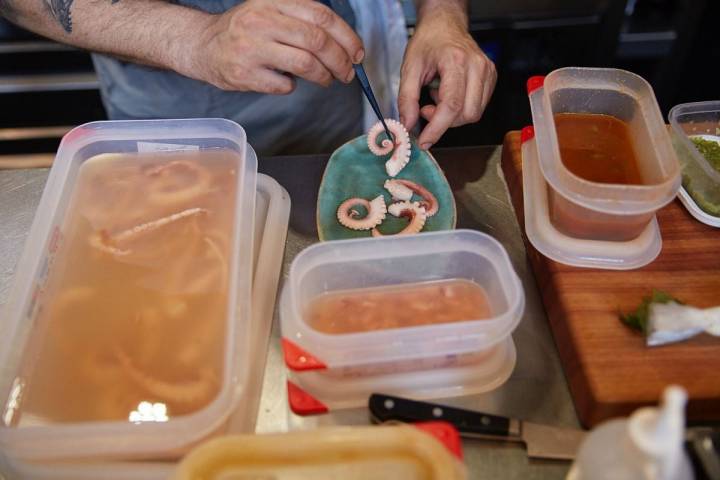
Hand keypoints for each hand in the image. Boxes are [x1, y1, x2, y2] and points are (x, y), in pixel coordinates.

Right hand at [193, 0, 363, 93]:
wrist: (202, 45)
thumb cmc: (246, 31)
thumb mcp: (272, 11)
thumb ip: (304, 21)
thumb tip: (346, 47)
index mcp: (273, 1)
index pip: (322, 16)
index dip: (347, 37)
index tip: (358, 54)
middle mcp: (262, 20)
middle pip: (317, 41)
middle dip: (340, 61)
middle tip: (347, 73)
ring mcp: (251, 47)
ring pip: (305, 64)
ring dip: (323, 76)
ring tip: (326, 80)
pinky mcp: (244, 73)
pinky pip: (283, 85)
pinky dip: (292, 86)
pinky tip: (287, 81)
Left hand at [398, 5, 496, 148]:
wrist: (444, 24)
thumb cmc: (428, 41)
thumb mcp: (409, 67)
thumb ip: (406, 98)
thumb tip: (408, 124)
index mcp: (456, 61)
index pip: (451, 105)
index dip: (437, 128)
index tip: (424, 141)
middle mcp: (477, 66)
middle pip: (466, 114)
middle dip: (444, 121)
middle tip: (426, 108)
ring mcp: (487, 72)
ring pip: (474, 114)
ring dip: (452, 116)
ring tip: (437, 97)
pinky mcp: (491, 78)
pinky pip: (478, 107)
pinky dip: (460, 109)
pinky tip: (448, 94)